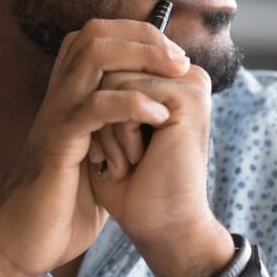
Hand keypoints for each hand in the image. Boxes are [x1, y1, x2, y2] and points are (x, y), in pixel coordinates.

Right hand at [0, 19, 189, 276]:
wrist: (20, 246)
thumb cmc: (59, 209)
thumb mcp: (96, 163)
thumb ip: (114, 136)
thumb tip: (153, 123)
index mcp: (67, 100)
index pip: (97, 38)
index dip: (137, 36)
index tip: (175, 58)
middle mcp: (58, 98)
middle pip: (95, 34)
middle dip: (143, 37)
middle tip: (179, 59)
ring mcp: (55, 116)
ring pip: (93, 55)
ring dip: (141, 57)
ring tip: (175, 74)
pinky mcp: (57, 143)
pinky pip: (94, 106)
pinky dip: (131, 103)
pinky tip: (159, 116)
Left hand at [87, 62, 216, 254]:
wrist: (158, 228)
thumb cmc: (131, 186)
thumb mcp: (112, 125)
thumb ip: (107, 86)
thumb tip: (85, 47)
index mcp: (171, 80)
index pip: (112, 62)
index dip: (97, 104)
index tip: (108, 145)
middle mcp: (185, 77)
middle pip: (111, 66)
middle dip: (100, 116)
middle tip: (116, 158)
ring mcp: (191, 84)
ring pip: (113, 79)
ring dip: (108, 129)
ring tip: (127, 162)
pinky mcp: (189, 99)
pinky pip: (128, 94)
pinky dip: (119, 134)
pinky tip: (136, 160)